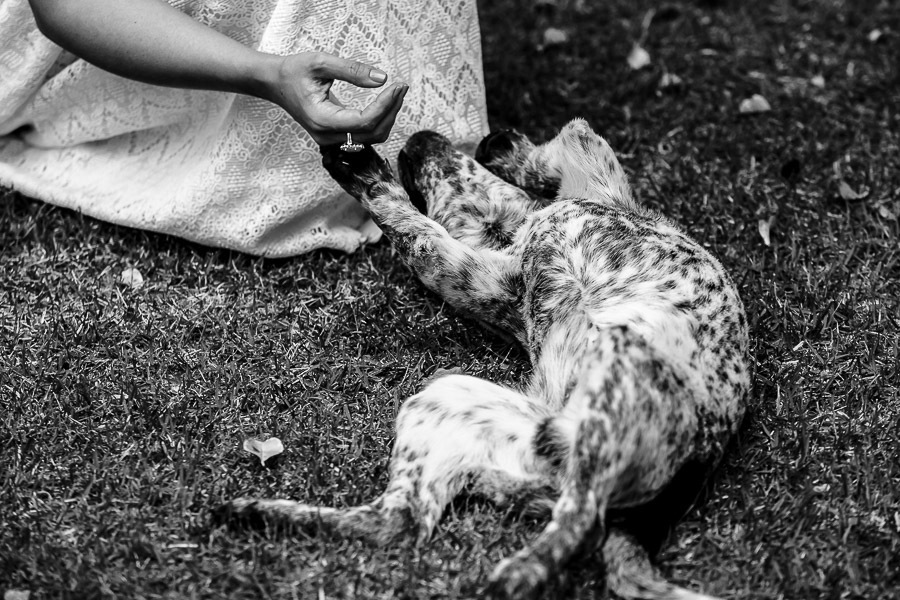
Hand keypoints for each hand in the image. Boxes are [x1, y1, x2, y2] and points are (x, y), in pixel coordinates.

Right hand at [266, 52, 408, 145]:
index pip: (365, 120)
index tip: (398, 85)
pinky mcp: (336, 137)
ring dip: (388, 116)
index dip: (386, 105)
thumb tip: (383, 78)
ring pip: (372, 137)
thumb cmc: (295, 70)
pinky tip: (386, 102)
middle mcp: (327, 136)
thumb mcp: (321, 62)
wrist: (275, 83)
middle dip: (391, 110)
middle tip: (402, 87)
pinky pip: (365, 134)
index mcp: (322, 120)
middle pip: (373, 133)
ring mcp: (331, 140)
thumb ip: (352, 70)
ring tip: (396, 92)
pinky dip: (379, 120)